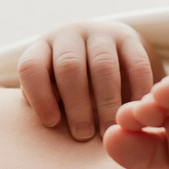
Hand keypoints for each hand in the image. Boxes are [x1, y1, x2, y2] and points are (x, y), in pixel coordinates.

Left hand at [18, 20, 164, 139]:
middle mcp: (69, 35)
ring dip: (106, 102)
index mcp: (43, 48)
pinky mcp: (129, 39)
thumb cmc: (71, 86)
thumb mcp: (53, 90)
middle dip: (76, 104)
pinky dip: (136, 91)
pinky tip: (135, 113)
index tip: (51, 123)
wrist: (109, 52)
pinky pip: (135, 64)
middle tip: (83, 135)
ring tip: (109, 129)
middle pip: (69, 66)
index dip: (39, 95)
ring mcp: (101, 33)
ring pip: (103, 65)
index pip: (32, 66)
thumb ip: (48, 103)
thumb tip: (53, 127)